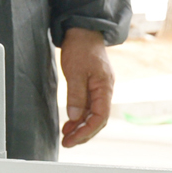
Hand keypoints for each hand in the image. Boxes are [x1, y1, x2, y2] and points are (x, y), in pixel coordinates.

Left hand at [59, 28, 114, 146]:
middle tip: (67, 142)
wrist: (83, 30)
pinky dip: (79, 116)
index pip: (100, 117)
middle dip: (83, 133)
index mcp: (105, 87)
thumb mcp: (75, 72)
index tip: (72, 139)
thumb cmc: (81, 47)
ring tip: (66, 135)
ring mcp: (99, 88)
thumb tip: (74, 117)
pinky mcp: (92, 86)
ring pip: (93, 115)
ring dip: (80, 126)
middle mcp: (105, 90)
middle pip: (98, 120)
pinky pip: (89, 107)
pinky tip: (70, 122)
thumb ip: (76, 96)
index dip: (86, 131)